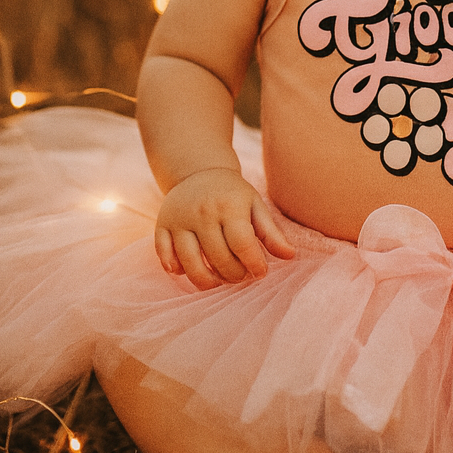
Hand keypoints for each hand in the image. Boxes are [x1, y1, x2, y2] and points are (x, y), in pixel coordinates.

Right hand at [154, 167, 294, 288]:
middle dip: (233, 275)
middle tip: (241, 277)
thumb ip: (271, 232)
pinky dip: (176, 269)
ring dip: (206, 281)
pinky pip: (164, 256)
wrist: (198, 171)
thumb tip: (291, 256)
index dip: (254, 264)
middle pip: (218, 258)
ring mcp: (179, 220)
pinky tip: (189, 271)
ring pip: (190, 263)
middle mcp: (202, 213)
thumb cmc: (232, 193)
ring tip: (219, 281)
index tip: (261, 273)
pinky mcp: (162, 226)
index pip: (242, 244)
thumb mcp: (255, 205)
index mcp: (229, 206)